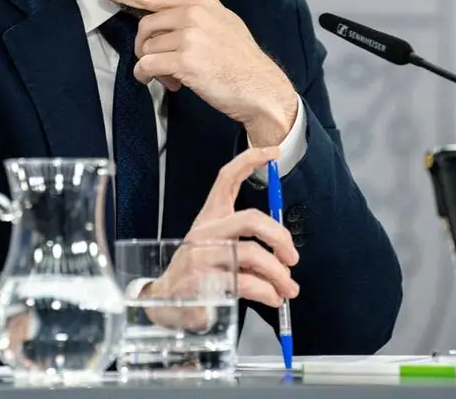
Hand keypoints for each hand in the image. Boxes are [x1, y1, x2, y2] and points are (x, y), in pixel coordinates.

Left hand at [96, 0, 297, 144]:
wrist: (261, 88)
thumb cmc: (240, 61)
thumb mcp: (223, 24)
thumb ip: (194, 15)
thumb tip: (160, 18)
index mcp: (202, 1)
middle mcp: (194, 12)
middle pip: (145, 25)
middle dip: (145, 47)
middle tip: (161, 65)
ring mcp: (190, 35)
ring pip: (145, 48)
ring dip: (152, 66)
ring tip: (174, 77)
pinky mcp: (185, 59)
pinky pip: (147, 65)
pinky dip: (148, 77)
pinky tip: (165, 84)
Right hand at [144, 146, 299, 315]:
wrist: (164, 303)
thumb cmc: (196, 273)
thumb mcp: (217, 250)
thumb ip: (248, 245)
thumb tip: (284, 254)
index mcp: (209, 219)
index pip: (227, 179)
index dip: (250, 161)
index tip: (272, 153)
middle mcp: (204, 233)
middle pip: (250, 219)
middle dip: (280, 237)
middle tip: (292, 257)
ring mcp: (201, 256)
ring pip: (252, 254)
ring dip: (278, 274)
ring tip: (287, 288)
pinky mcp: (203, 282)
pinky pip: (246, 283)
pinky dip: (266, 292)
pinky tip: (271, 298)